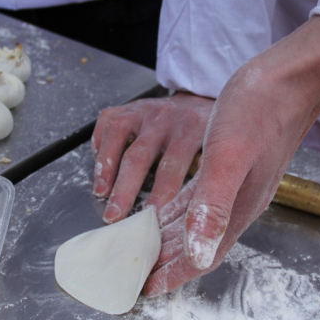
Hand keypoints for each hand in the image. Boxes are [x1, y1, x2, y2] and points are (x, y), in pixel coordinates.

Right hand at [91, 92, 213, 223]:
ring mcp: (145, 111)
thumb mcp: (218, 150)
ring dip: (106, 169)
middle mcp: (166, 119)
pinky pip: (107, 123)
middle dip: (126, 189)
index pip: (174, 165)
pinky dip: (100, 147)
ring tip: (101, 194)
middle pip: (140, 156)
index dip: (163, 193)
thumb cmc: (207, 135)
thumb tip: (204, 205)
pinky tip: (100, 171)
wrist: (199, 101)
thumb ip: (211, 174)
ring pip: (118, 137)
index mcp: (192, 130)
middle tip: (116, 217)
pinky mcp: (128, 108)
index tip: (153, 218)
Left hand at [143, 16, 319, 295]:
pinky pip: (197, 200)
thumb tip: (198, 256)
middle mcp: (237, 203)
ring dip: (167, 238)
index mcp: (238, 208)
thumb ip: (213, 206)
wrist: (290, 78)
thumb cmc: (260, 109)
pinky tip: (162, 209)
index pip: (202, 257)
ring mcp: (236, 186)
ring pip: (193, 223)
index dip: (173, 276)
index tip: (145, 290)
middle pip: (195, 245)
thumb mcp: (230, 155)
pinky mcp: (232, 166)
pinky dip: (177, 210)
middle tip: (132, 271)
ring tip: (140, 248)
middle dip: (164, 261)